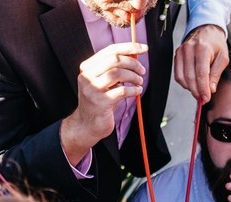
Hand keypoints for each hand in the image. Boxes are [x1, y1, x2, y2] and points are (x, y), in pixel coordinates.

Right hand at [62, 42, 147, 161]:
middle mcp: (87, 76)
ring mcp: (92, 89)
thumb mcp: (103, 81)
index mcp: (87, 67)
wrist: (87, 124)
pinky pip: (122, 91)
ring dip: (133, 76)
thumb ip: (114, 68)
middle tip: (142, 70)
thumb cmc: (99, 101)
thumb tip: (134, 54)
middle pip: (114, 60)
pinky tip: (137, 91)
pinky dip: (133, 90)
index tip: (143, 48)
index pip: (110, 50)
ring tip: (139, 81)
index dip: (129, 47)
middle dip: (133, 63)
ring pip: (118, 73)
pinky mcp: (100, 102)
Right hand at [173, 24, 228, 102]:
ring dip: (190, 88)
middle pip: (190, 77)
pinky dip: (184, 83)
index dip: (203, 89)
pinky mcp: (177, 55)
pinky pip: (177, 75)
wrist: (206, 30)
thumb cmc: (216, 44)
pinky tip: (192, 84)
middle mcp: (189, 49)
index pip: (201, 73)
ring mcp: (181, 52)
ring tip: (199, 91)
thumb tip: (211, 89)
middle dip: (197, 91)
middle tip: (203, 99)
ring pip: (182, 78)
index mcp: (203, 48)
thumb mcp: (223, 58)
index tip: (206, 99)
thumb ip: (216, 74)